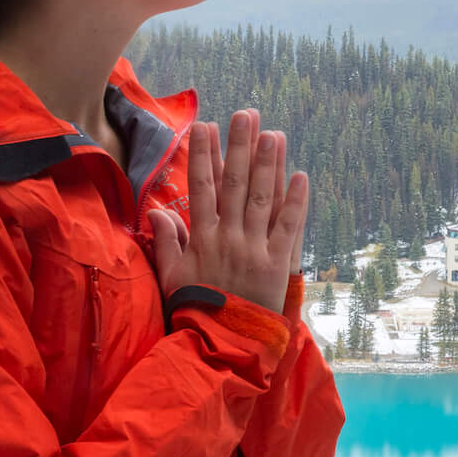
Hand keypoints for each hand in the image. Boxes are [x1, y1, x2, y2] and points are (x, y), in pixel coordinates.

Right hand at [146, 108, 308, 314]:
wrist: (221, 341)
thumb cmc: (195, 308)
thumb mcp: (172, 275)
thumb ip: (166, 241)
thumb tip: (156, 211)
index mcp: (202, 238)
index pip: (202, 187)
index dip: (203, 155)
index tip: (204, 127)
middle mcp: (228, 237)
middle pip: (235, 183)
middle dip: (240, 146)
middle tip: (246, 115)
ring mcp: (254, 248)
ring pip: (263, 198)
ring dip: (269, 163)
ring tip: (273, 133)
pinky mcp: (278, 263)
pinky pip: (289, 227)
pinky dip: (296, 201)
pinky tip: (301, 175)